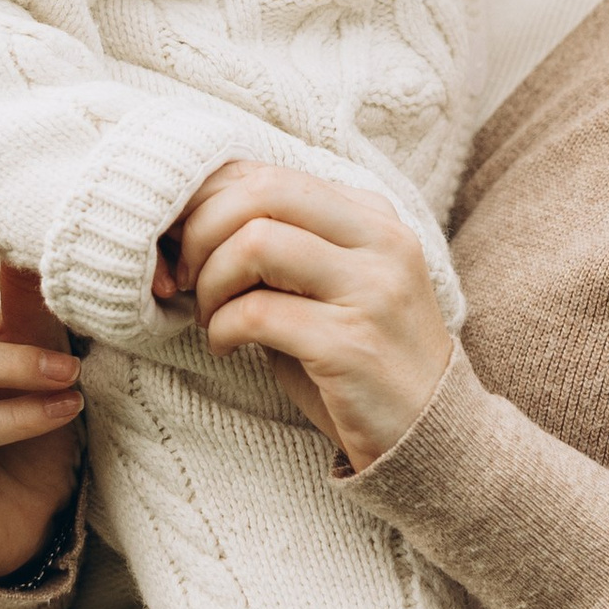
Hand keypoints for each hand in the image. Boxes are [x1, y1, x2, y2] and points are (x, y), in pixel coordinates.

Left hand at [166, 164, 455, 473]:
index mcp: (371, 216)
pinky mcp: (353, 344)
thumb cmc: (356, 360)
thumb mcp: (325, 286)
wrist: (427, 434)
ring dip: (210, 281)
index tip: (181, 244)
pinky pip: (257, 313)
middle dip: (201, 231)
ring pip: (256, 242)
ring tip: (210, 315)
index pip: (269, 173)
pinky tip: (226, 347)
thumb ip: (278, 245)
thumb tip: (190, 218)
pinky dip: (222, 328)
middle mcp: (379, 240)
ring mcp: (372, 289)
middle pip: (262, 192)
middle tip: (186, 277)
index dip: (206, 201)